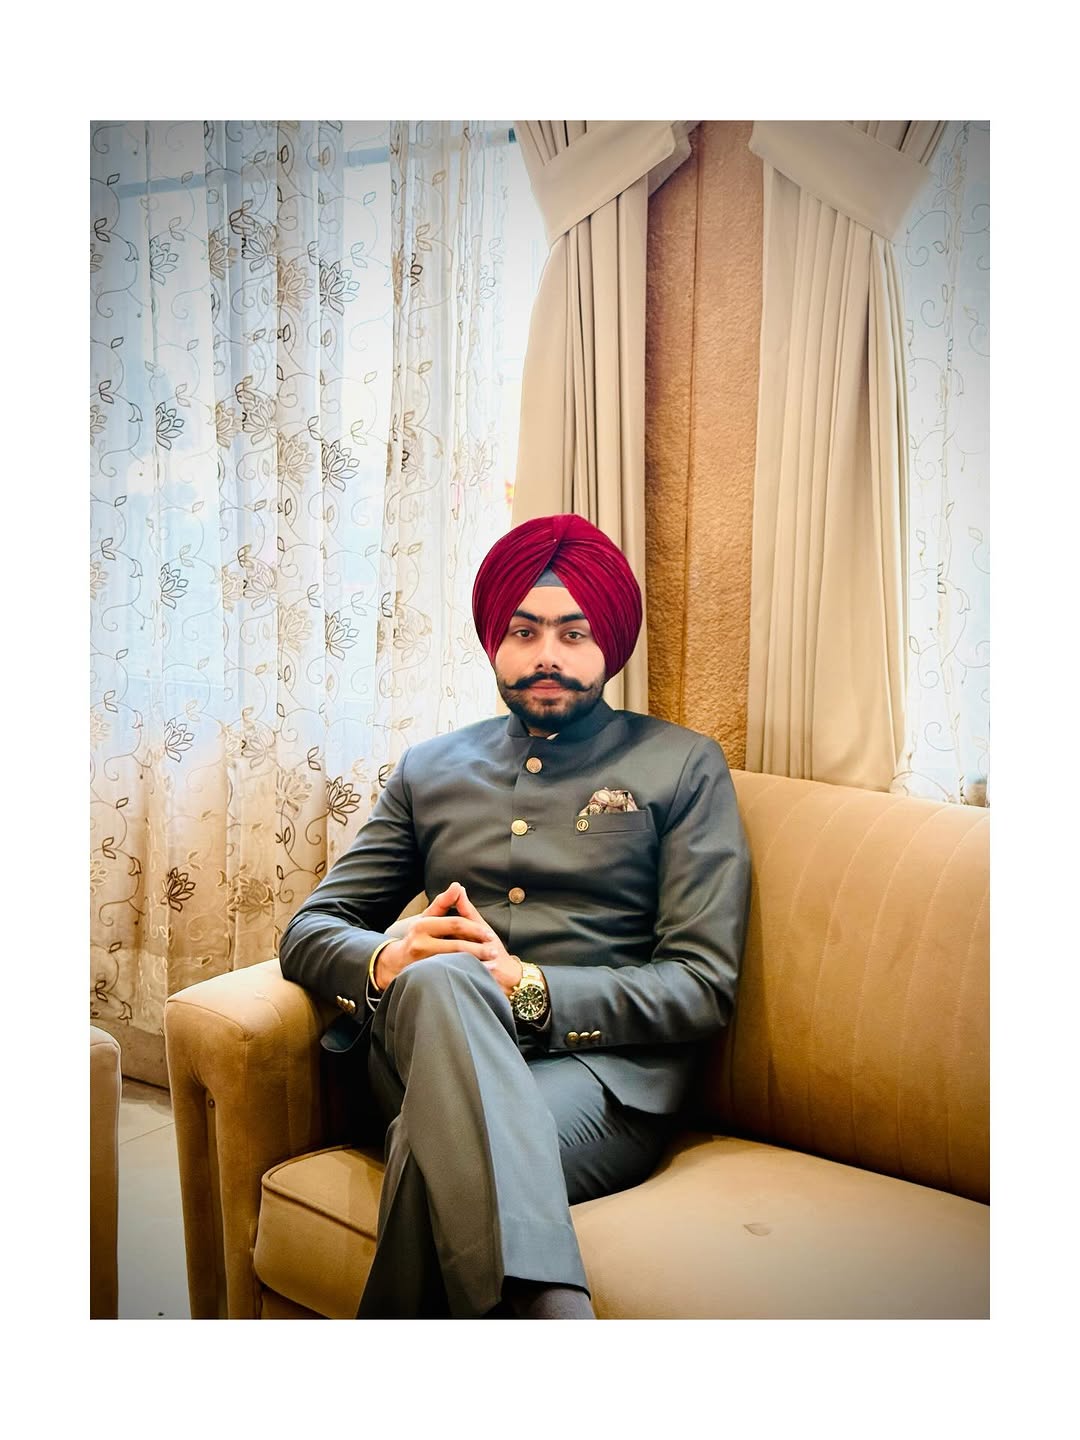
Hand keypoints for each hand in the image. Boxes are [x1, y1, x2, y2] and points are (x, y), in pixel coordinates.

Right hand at [373, 882, 518, 993]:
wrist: (397, 961)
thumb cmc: (419, 936)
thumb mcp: (428, 917)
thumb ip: (444, 903)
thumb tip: (458, 885)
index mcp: (423, 925)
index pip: (455, 923)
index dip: (474, 929)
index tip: (489, 935)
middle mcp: (420, 943)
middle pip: (456, 946)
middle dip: (479, 949)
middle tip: (494, 952)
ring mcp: (421, 962)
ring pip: (455, 963)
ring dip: (476, 964)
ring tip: (492, 964)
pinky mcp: (423, 978)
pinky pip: (450, 976)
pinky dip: (467, 975)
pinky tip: (479, 975)